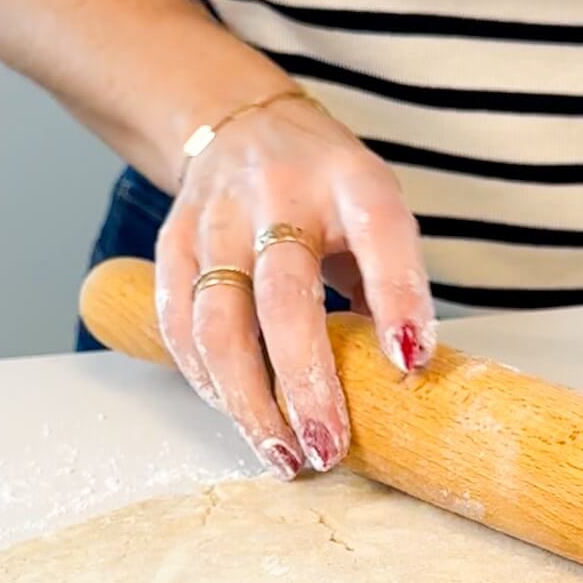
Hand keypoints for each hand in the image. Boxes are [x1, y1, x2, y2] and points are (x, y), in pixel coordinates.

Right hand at [155, 92, 434, 479]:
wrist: (243, 126)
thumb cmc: (328, 193)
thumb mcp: (377, 215)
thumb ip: (389, 284)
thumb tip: (403, 374)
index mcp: (350, 183)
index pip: (381, 238)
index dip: (398, 300)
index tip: (409, 362)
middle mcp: (280, 193)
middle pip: (284, 297)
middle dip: (305, 383)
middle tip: (327, 448)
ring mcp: (218, 216)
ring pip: (218, 320)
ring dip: (248, 399)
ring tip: (282, 456)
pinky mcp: (173, 241)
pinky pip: (178, 322)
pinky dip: (205, 378)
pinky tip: (234, 414)